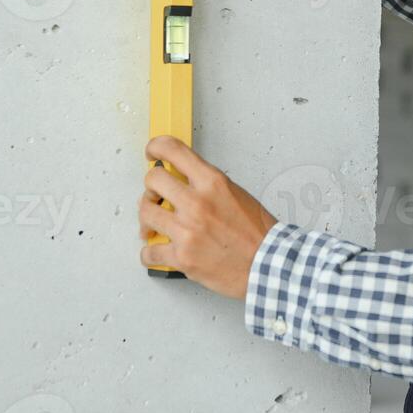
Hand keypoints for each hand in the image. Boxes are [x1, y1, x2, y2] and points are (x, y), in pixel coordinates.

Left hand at [139, 135, 278, 299]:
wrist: (267, 264)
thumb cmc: (256, 232)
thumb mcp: (235, 193)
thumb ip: (206, 184)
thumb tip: (181, 180)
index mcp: (212, 182)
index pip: (173, 150)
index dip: (156, 147)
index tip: (152, 153)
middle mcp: (197, 203)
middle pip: (152, 180)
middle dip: (150, 188)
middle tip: (154, 196)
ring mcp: (187, 231)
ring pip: (145, 213)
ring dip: (147, 220)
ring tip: (153, 225)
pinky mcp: (182, 257)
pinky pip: (149, 252)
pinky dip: (149, 253)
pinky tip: (156, 250)